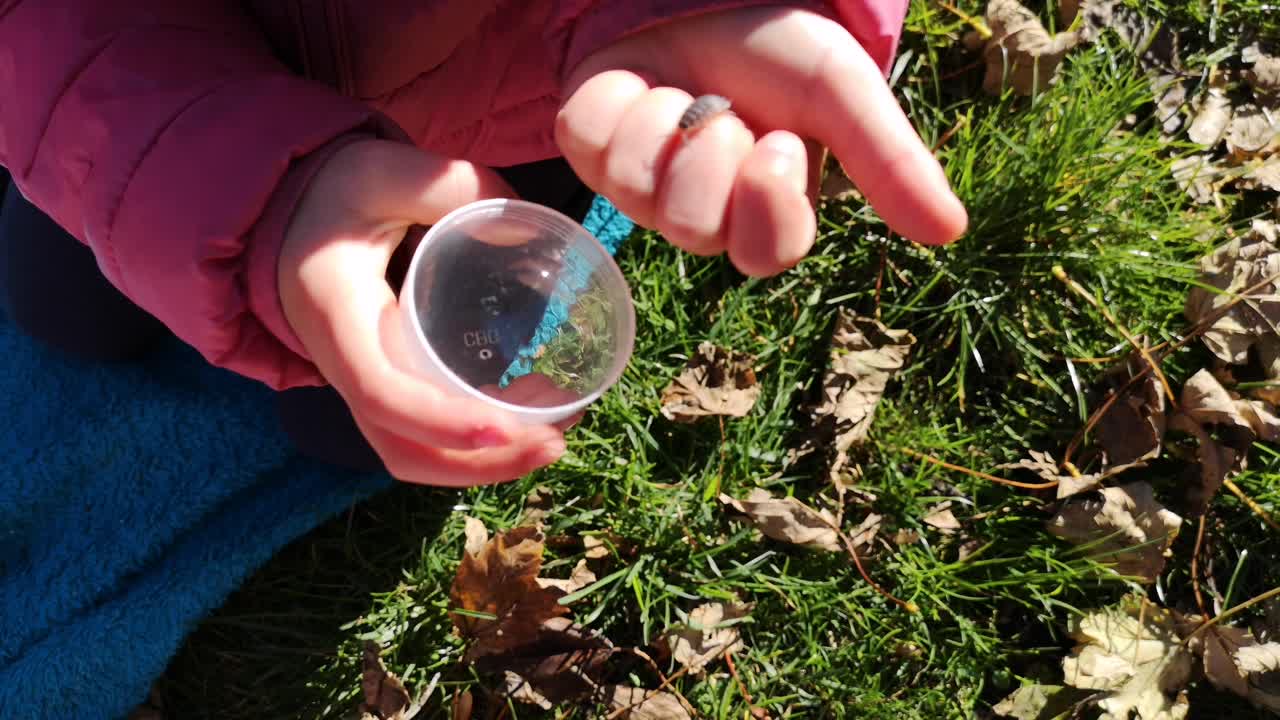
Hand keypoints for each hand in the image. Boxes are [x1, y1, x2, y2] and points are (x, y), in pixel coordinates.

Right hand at [278, 139, 567, 485]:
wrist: (292, 215)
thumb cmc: (337, 193)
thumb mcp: (382, 171)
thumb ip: (448, 185)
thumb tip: (526, 226)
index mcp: (336, 317)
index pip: (380, 392)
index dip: (440, 421)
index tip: (504, 428)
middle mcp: (343, 366)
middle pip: (402, 448)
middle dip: (478, 464)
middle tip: (557, 442)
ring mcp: (363, 384)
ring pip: (414, 454)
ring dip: (483, 465)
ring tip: (557, 438)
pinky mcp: (386, 385)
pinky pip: (423, 436)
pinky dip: (475, 446)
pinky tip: (534, 418)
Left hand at [555, 5, 967, 276]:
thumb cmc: (782, 48)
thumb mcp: (843, 94)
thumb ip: (891, 162)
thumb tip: (951, 231)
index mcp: (763, 211)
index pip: (762, 253)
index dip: (766, 199)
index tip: (777, 139)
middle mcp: (698, 212)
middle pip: (690, 226)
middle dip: (713, 150)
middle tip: (724, 107)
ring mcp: (637, 184)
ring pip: (635, 184)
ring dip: (666, 116)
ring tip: (685, 90)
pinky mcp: (588, 146)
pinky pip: (587, 140)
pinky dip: (617, 96)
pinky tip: (640, 80)